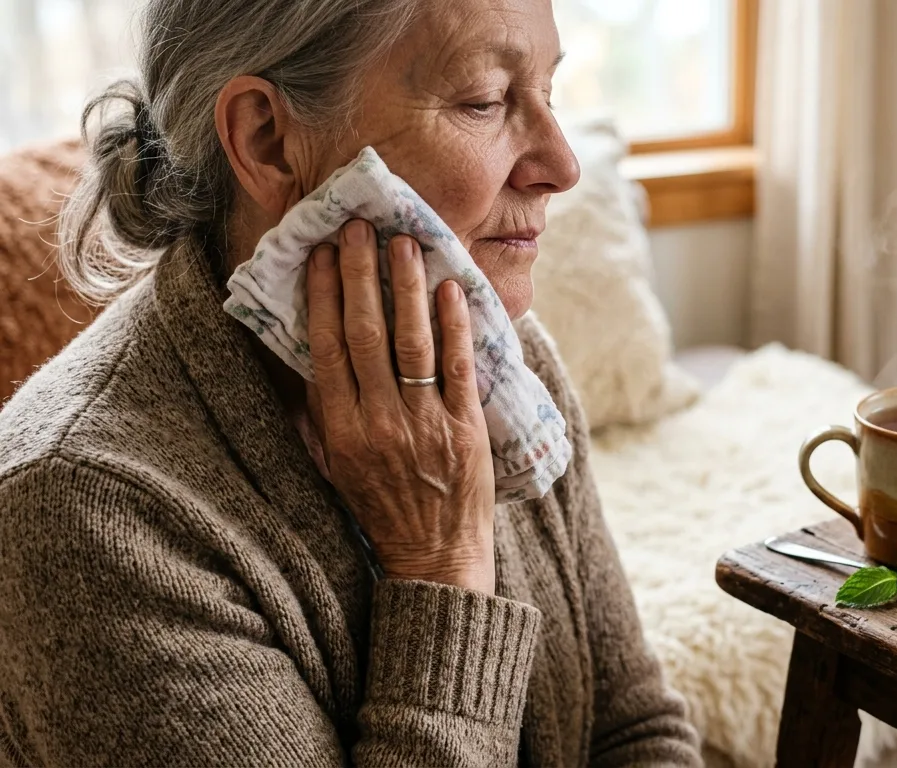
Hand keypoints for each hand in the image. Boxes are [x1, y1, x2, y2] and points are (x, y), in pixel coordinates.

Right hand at [305, 218, 495, 591]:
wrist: (433, 559)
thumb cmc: (380, 510)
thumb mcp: (333, 468)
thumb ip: (317, 418)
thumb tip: (302, 363)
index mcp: (340, 431)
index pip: (327, 348)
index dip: (324, 296)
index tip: (321, 254)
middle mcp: (379, 424)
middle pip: (366, 334)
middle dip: (362, 275)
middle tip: (360, 228)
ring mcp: (425, 425)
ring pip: (412, 342)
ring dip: (407, 287)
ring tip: (405, 242)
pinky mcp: (466, 429)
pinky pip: (459, 367)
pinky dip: (455, 326)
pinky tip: (451, 288)